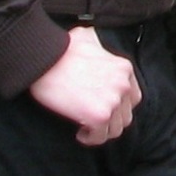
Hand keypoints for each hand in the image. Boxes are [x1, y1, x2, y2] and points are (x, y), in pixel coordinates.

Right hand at [29, 26, 143, 145]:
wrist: (43, 59)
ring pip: (115, 130)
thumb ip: (97, 44)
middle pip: (126, 115)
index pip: (133, 97)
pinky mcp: (99, 116)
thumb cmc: (59, 48)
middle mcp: (123, 85)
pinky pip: (100, 137)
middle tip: (92, 118)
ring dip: (101, 131)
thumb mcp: (86, 37)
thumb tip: (94, 43)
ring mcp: (113, 101)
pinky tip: (79, 132)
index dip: (118, 105)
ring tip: (85, 127)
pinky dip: (90, 138)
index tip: (103, 106)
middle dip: (110, 120)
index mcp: (124, 68)